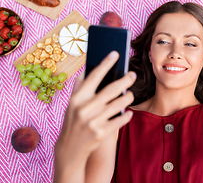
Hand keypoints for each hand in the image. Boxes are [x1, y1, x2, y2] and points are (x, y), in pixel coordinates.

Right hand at [54, 51, 135, 181]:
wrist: (70, 149)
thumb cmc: (72, 122)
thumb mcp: (71, 105)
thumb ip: (78, 88)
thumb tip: (85, 71)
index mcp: (77, 98)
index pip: (93, 76)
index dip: (105, 64)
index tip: (115, 53)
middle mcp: (84, 109)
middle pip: (110, 90)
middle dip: (124, 80)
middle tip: (133, 75)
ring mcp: (93, 122)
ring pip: (118, 104)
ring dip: (128, 98)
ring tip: (131, 94)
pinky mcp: (101, 133)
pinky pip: (119, 120)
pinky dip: (126, 115)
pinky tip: (129, 111)